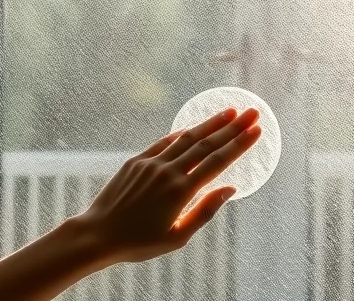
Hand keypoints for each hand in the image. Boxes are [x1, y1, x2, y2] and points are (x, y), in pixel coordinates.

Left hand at [77, 106, 262, 263]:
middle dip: (233, 127)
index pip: (218, 161)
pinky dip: (182, 133)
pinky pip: (164, 142)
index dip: (239, 144)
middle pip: (207, 144)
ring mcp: (151, 163)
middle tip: (252, 113)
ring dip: (210, 124)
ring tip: (230, 112)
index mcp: (181, 191)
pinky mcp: (137, 161)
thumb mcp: (177, 237)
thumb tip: (230, 189)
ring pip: (187, 138)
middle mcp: (168, 171)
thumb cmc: (138, 242)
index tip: (256, 130)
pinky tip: (195, 127)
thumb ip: (205, 211)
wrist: (97, 235)